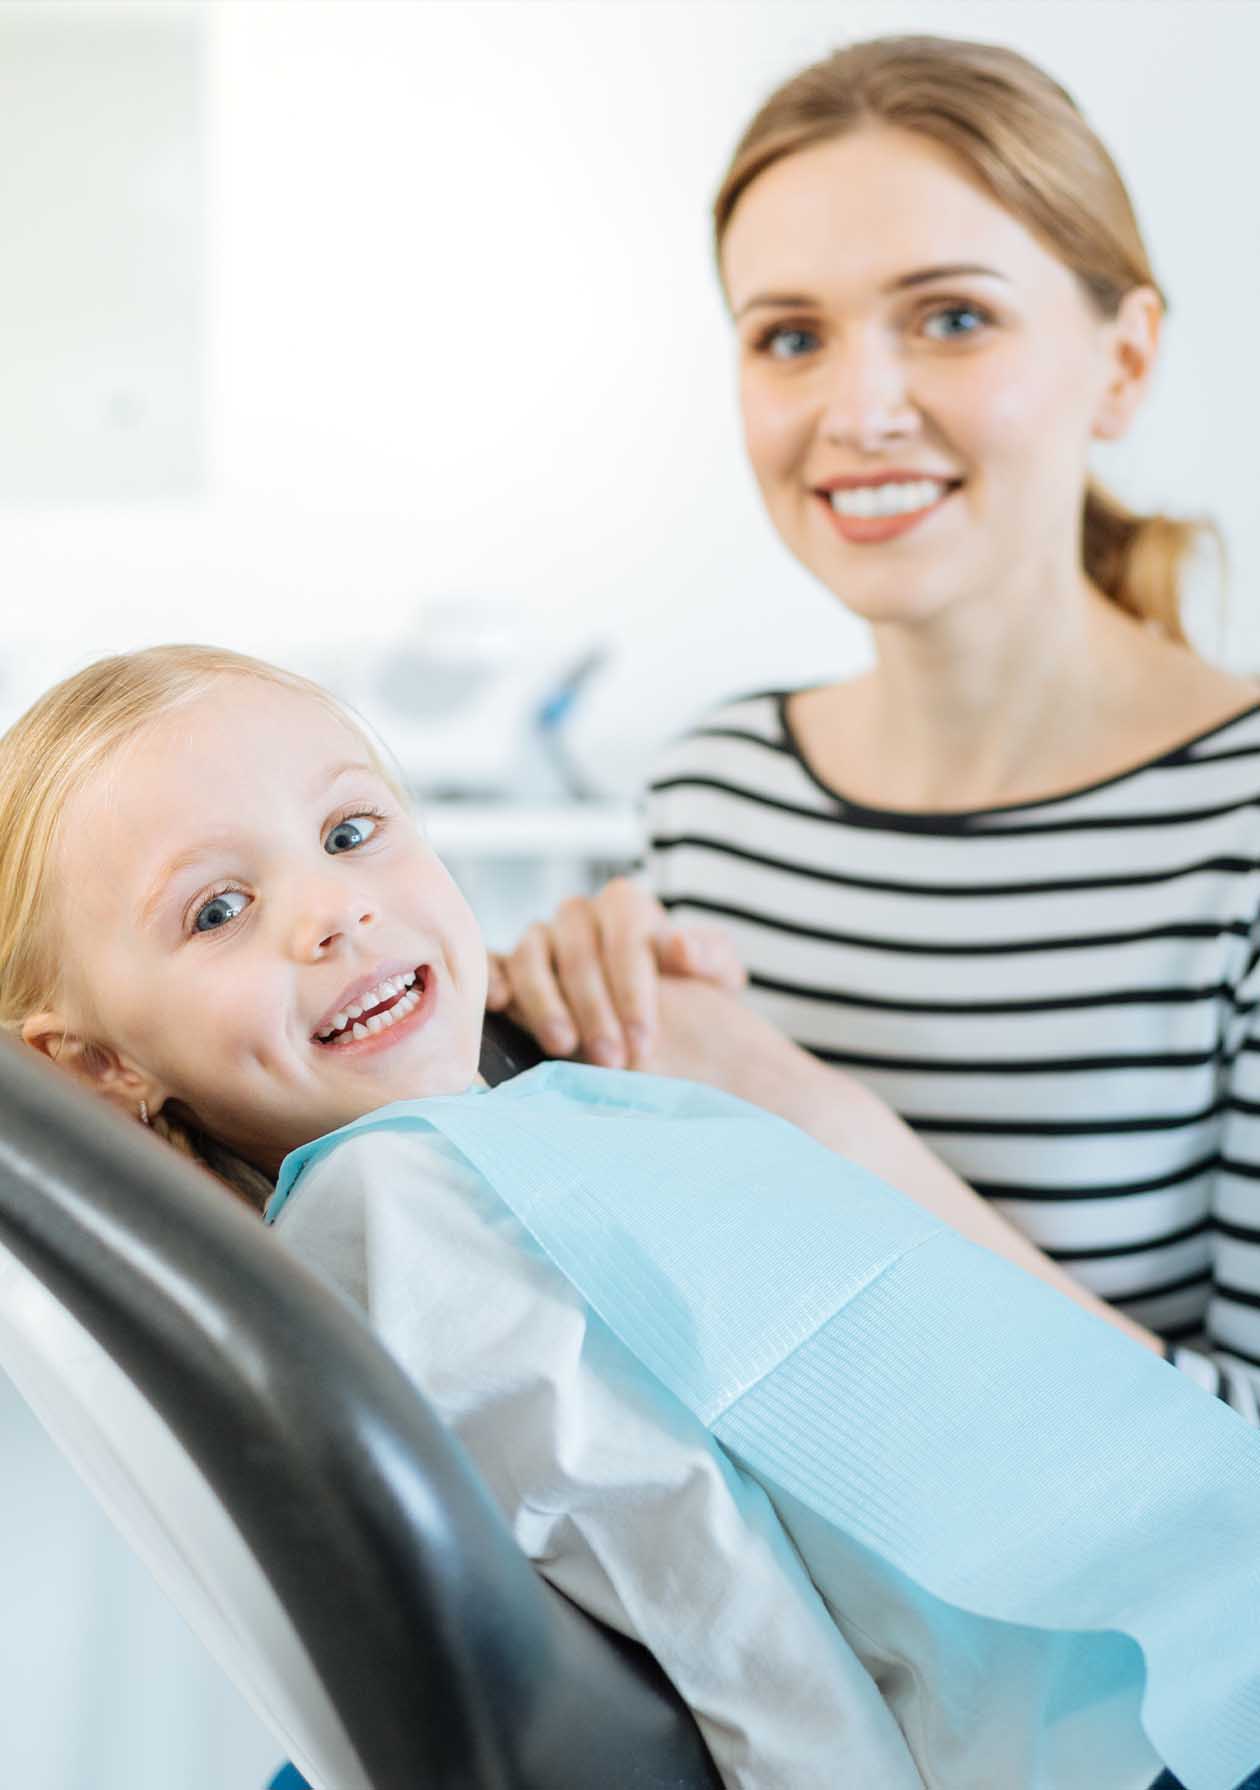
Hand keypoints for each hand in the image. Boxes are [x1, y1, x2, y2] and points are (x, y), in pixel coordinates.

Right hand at [486, 876, 745, 1067]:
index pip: (624, 937)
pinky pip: (491, 962)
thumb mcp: (715, 974)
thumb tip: (680, 948)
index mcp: (626, 906)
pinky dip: (492, 978)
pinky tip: (499, 1004)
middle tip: (610, 1060)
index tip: (644, 1041)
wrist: (663, 1007)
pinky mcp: (508, 964)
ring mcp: (539, 937)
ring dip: (545, 1002)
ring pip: (531, 956)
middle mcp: (578, 915)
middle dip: (594, 1009)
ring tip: (562, 1046)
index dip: (632, 990)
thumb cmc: (686, 988)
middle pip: (577, 952)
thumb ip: (709, 957)